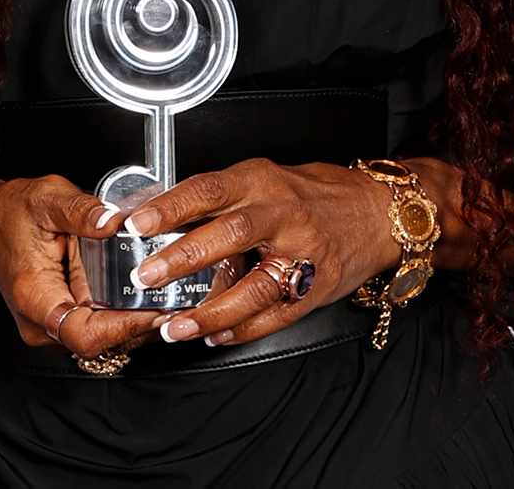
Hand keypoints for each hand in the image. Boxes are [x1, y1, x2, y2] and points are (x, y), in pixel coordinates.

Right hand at [0, 174, 172, 355]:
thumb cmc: (10, 212)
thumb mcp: (47, 198)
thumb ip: (82, 210)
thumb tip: (114, 220)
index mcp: (35, 297)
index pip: (86, 334)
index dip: (125, 327)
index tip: (156, 309)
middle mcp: (41, 323)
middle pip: (101, 340)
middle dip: (140, 322)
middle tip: (177, 299)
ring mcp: (51, 326)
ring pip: (102, 336)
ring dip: (134, 320)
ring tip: (170, 295)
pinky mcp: (61, 318)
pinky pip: (96, 324)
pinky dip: (122, 313)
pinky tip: (146, 294)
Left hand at [117, 157, 400, 346]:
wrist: (376, 213)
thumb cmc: (313, 193)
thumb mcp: (266, 178)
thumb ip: (223, 198)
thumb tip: (164, 217)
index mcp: (262, 180)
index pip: (209, 189)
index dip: (171, 206)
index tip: (137, 223)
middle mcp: (282, 213)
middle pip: (229, 234)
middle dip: (182, 258)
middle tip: (146, 276)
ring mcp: (302, 253)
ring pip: (254, 285)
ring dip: (210, 310)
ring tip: (175, 326)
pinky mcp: (316, 286)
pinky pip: (275, 314)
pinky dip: (242, 329)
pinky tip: (214, 335)